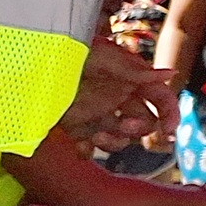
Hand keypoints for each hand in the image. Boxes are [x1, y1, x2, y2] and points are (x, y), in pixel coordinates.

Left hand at [61, 39, 175, 147]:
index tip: (168, 130)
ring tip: (96, 136)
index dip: (169, 114)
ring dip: (113, 142)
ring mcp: (97, 114)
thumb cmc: (72, 53)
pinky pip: (88, 147)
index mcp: (129, 80)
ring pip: (119, 139)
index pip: (160, 98)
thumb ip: (137, 71)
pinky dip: (86, 151)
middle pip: (143, 123)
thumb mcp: (106, 58)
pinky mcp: (75, 125)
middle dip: (138, 129)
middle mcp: (117, 98)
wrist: (34, 63)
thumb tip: (170, 74)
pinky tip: (81, 146)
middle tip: (125, 125)